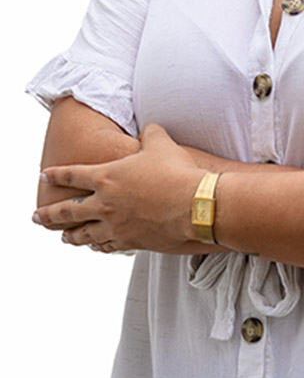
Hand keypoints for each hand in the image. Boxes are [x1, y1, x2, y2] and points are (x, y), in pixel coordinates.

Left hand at [33, 124, 206, 252]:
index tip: (44, 176)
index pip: (72, 175)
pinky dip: (97, 246)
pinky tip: (95, 247)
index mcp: (107, 177)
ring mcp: (115, 225)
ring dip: (71, 236)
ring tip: (63, 238)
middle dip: (48, 215)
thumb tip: (149, 130)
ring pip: (83, 235)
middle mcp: (105, 204)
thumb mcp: (161, 143)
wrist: (193, 205)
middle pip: (67, 212)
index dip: (56, 175)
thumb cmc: (176, 172)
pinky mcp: (129, 242)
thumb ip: (150, 134)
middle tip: (36, 217)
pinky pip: (106, 246)